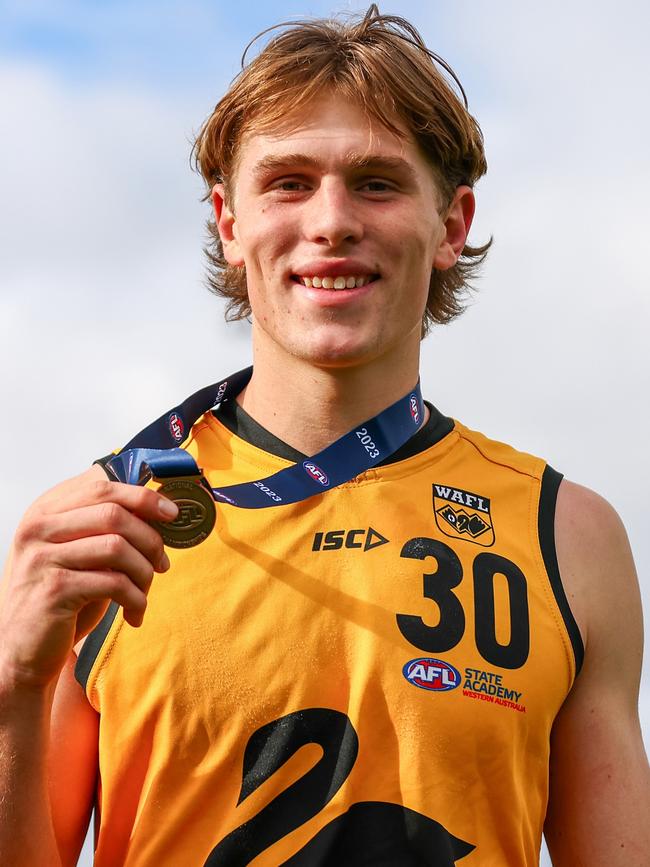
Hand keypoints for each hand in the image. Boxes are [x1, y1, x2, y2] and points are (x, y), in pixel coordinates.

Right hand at [0, 466, 178, 689]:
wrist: (23, 649)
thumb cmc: (63, 597)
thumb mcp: (80, 554)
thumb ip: (106, 529)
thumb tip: (160, 510)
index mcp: (46, 512)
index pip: (101, 487)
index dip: (142, 497)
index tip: (171, 513)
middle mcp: (38, 528)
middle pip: (113, 513)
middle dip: (149, 538)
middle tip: (162, 562)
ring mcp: (43, 558)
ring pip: (117, 547)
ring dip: (144, 572)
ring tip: (145, 591)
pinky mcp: (54, 590)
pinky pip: (113, 583)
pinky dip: (135, 599)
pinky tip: (135, 613)